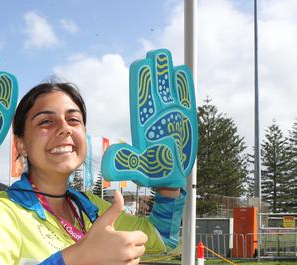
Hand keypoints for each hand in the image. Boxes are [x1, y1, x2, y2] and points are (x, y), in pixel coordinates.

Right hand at [63, 191, 146, 264]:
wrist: (81, 260)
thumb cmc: (91, 240)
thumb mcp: (103, 222)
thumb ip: (114, 208)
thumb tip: (118, 193)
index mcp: (127, 239)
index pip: (143, 237)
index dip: (133, 235)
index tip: (122, 237)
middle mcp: (129, 254)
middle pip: (142, 248)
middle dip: (132, 246)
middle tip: (117, 245)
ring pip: (137, 259)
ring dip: (129, 257)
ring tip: (114, 254)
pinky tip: (112, 263)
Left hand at [101, 49, 196, 187]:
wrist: (170, 180)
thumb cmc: (152, 173)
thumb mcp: (135, 167)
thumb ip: (123, 161)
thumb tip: (110, 156)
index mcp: (144, 124)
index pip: (142, 98)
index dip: (142, 82)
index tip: (140, 64)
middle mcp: (158, 118)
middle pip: (157, 90)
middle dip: (156, 72)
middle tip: (155, 52)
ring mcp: (172, 118)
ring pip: (170, 92)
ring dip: (168, 75)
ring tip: (166, 56)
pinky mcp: (186, 122)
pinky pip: (186, 101)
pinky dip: (184, 87)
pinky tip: (182, 72)